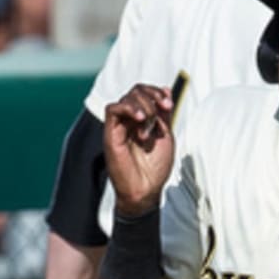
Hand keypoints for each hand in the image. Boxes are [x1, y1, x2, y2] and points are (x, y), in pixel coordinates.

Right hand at [103, 84, 174, 215]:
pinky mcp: (110, 134)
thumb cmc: (155, 168)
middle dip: (152, 96)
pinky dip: (127, 108)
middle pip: (136, 91)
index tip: (169, 104)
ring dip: (143, 105)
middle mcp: (129, 121)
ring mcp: (119, 126)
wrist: (145, 190)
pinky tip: (139, 119)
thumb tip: (165, 88)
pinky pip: (112, 109)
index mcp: (143, 120)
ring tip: (149, 122)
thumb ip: (163, 113)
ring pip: (126, 98)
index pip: (144, 93)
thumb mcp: (165, 135)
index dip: (156, 92)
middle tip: (164, 108)